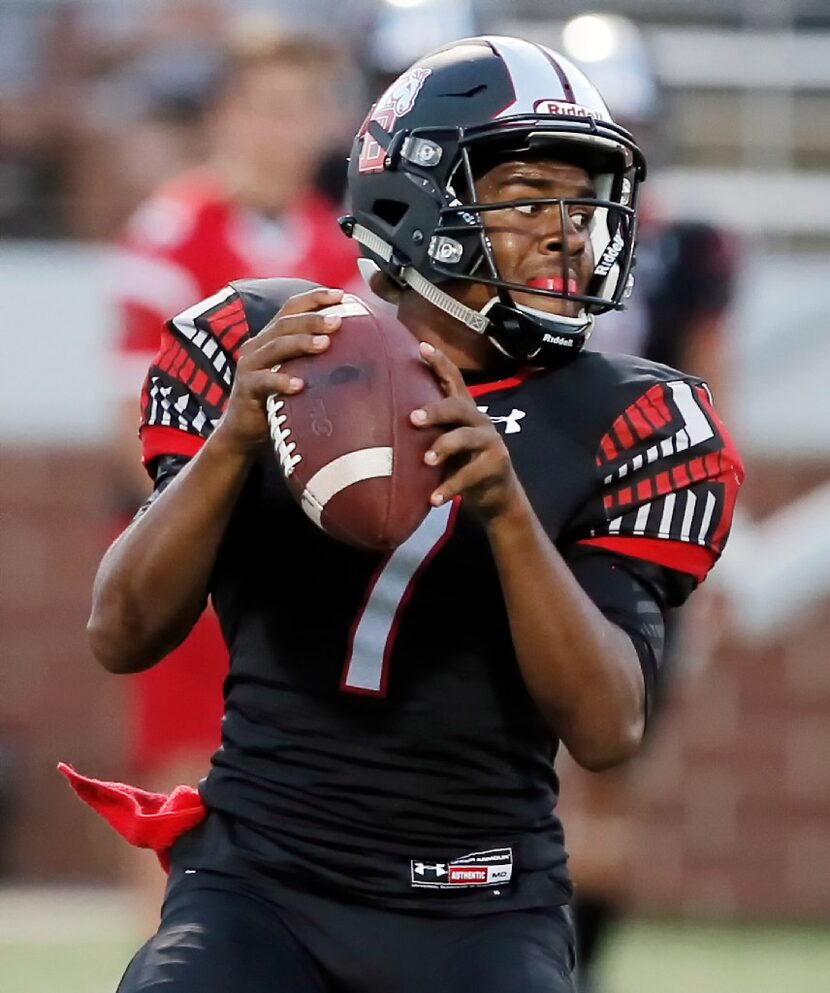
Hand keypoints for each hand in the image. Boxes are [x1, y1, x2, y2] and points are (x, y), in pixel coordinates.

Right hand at [212, 287, 343, 456]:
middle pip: (285, 324)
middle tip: (338, 321)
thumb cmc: (278, 400)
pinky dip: (282, 381)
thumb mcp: (297, 373)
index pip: (291, 308)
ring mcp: (250, 367)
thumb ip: (315, 358)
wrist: (245, 433)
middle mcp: (258, 346)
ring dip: (302, 343)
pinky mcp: (246, 390)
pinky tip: (301, 385)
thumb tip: (359, 350)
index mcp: (271, 337)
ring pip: (276, 347)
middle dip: (313, 319)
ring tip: (325, 343)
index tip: (341, 294)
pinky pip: (264, 382)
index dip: (314, 298)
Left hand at [410, 342, 522, 521]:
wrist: (497, 497)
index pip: (453, 379)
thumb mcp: (445, 444)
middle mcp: (479, 420)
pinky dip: (449, 488)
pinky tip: (433, 499)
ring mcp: (490, 441)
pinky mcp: (496, 465)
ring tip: (426, 460)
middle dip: (435, 410)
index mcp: (464, 411)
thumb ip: (426, 433)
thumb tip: (378, 425)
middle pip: (457, 406)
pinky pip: (469, 475)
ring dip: (444, 447)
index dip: (439, 362)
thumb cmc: (461, 465)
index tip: (420, 346)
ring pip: (466, 437)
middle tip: (412, 418)